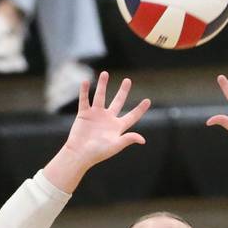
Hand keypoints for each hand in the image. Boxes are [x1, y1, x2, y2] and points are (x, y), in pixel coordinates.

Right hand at [44, 72, 150, 192]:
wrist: (79, 153)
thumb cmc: (98, 152)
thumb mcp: (115, 146)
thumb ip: (128, 139)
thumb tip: (142, 140)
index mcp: (117, 127)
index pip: (132, 116)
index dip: (140, 109)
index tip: (148, 100)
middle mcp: (107, 119)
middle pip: (117, 102)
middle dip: (123, 91)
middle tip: (127, 80)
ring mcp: (95, 115)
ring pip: (100, 96)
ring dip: (102, 85)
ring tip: (105, 73)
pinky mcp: (84, 114)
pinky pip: (84, 100)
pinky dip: (84, 91)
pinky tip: (85, 81)